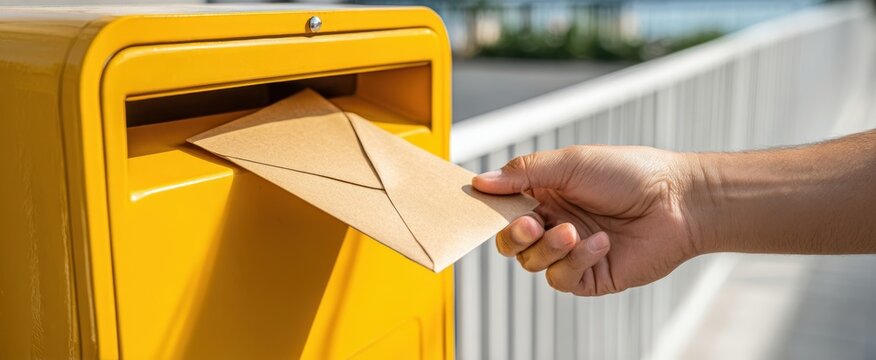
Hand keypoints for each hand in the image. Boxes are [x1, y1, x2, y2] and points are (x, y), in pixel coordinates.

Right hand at [473, 145, 698, 295]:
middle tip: (531, 225)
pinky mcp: (590, 276)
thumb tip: (480, 182)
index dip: (490, 210)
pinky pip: (562, 278)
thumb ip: (524, 173)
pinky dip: (576, 261)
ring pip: (532, 262)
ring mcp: (571, 251)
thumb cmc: (629, 173)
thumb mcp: (570, 163)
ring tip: (574, 231)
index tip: (482, 206)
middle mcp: (554, 222)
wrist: (678, 201)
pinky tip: (601, 243)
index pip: (503, 207)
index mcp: (545, 194)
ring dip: (550, 247)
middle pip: (510, 241)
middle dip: (513, 235)